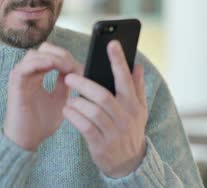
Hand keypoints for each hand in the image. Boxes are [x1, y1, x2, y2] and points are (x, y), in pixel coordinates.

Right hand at [4, 43, 81, 150]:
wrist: (27, 141)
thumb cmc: (40, 123)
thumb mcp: (60, 100)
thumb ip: (65, 83)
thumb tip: (76, 68)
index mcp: (37, 75)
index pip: (50, 54)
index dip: (65, 57)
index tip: (79, 69)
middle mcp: (27, 73)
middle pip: (43, 49)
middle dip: (60, 54)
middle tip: (72, 66)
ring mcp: (19, 77)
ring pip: (34, 55)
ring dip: (52, 58)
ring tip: (65, 67)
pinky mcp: (15, 85)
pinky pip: (24, 67)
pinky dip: (38, 63)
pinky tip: (51, 66)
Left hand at [63, 40, 147, 177]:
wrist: (128, 164)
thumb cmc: (130, 130)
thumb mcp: (139, 110)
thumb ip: (137, 88)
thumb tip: (138, 65)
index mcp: (133, 105)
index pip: (126, 79)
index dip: (118, 61)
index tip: (111, 43)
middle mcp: (125, 118)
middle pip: (103, 96)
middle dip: (85, 84)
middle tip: (70, 76)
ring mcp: (114, 132)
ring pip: (93, 112)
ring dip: (78, 102)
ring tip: (68, 96)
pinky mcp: (101, 145)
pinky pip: (85, 127)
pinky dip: (74, 117)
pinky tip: (67, 110)